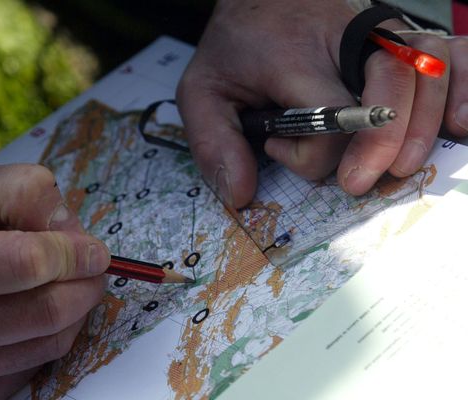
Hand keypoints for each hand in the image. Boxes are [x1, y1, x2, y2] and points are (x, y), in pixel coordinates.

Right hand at [0, 164, 109, 398]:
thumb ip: (23, 193)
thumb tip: (73, 232)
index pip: (28, 263)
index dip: (74, 252)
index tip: (93, 248)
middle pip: (48, 309)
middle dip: (87, 282)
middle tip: (92, 265)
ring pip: (53, 341)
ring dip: (78, 307)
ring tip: (68, 282)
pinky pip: (39, 364)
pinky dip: (55, 334)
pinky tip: (40, 311)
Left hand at [177, 0, 467, 206]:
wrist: (263, 0)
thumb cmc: (237, 46)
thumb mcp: (202, 91)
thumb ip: (213, 143)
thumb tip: (240, 194)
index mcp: (296, 57)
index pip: (325, 119)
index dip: (305, 153)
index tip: (276, 145)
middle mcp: (349, 41)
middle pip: (390, 92)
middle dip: (378, 146)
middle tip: (357, 183)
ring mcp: (382, 36)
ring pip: (428, 73)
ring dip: (423, 126)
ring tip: (406, 165)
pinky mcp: (401, 38)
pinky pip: (452, 55)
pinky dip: (465, 87)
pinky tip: (461, 124)